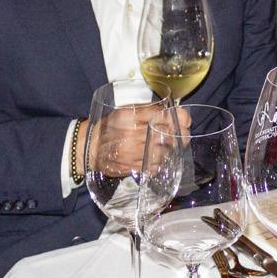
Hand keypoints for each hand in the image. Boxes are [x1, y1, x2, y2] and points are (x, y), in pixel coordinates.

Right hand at [76, 104, 191, 176]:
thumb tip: (174, 111)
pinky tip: (159, 156)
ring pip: (163, 152)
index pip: (161, 115)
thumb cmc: (112, 125)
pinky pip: (154, 166)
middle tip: (184, 133)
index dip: (179, 118)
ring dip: (171, 149)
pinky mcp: (131, 167)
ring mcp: (131, 153)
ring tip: (171, 145)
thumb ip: (149, 110)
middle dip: (180, 135)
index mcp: (129, 116)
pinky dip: (161, 162)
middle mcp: (130, 134)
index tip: (186, 119)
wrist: (90, 147)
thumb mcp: (127, 110)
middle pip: (166, 135)